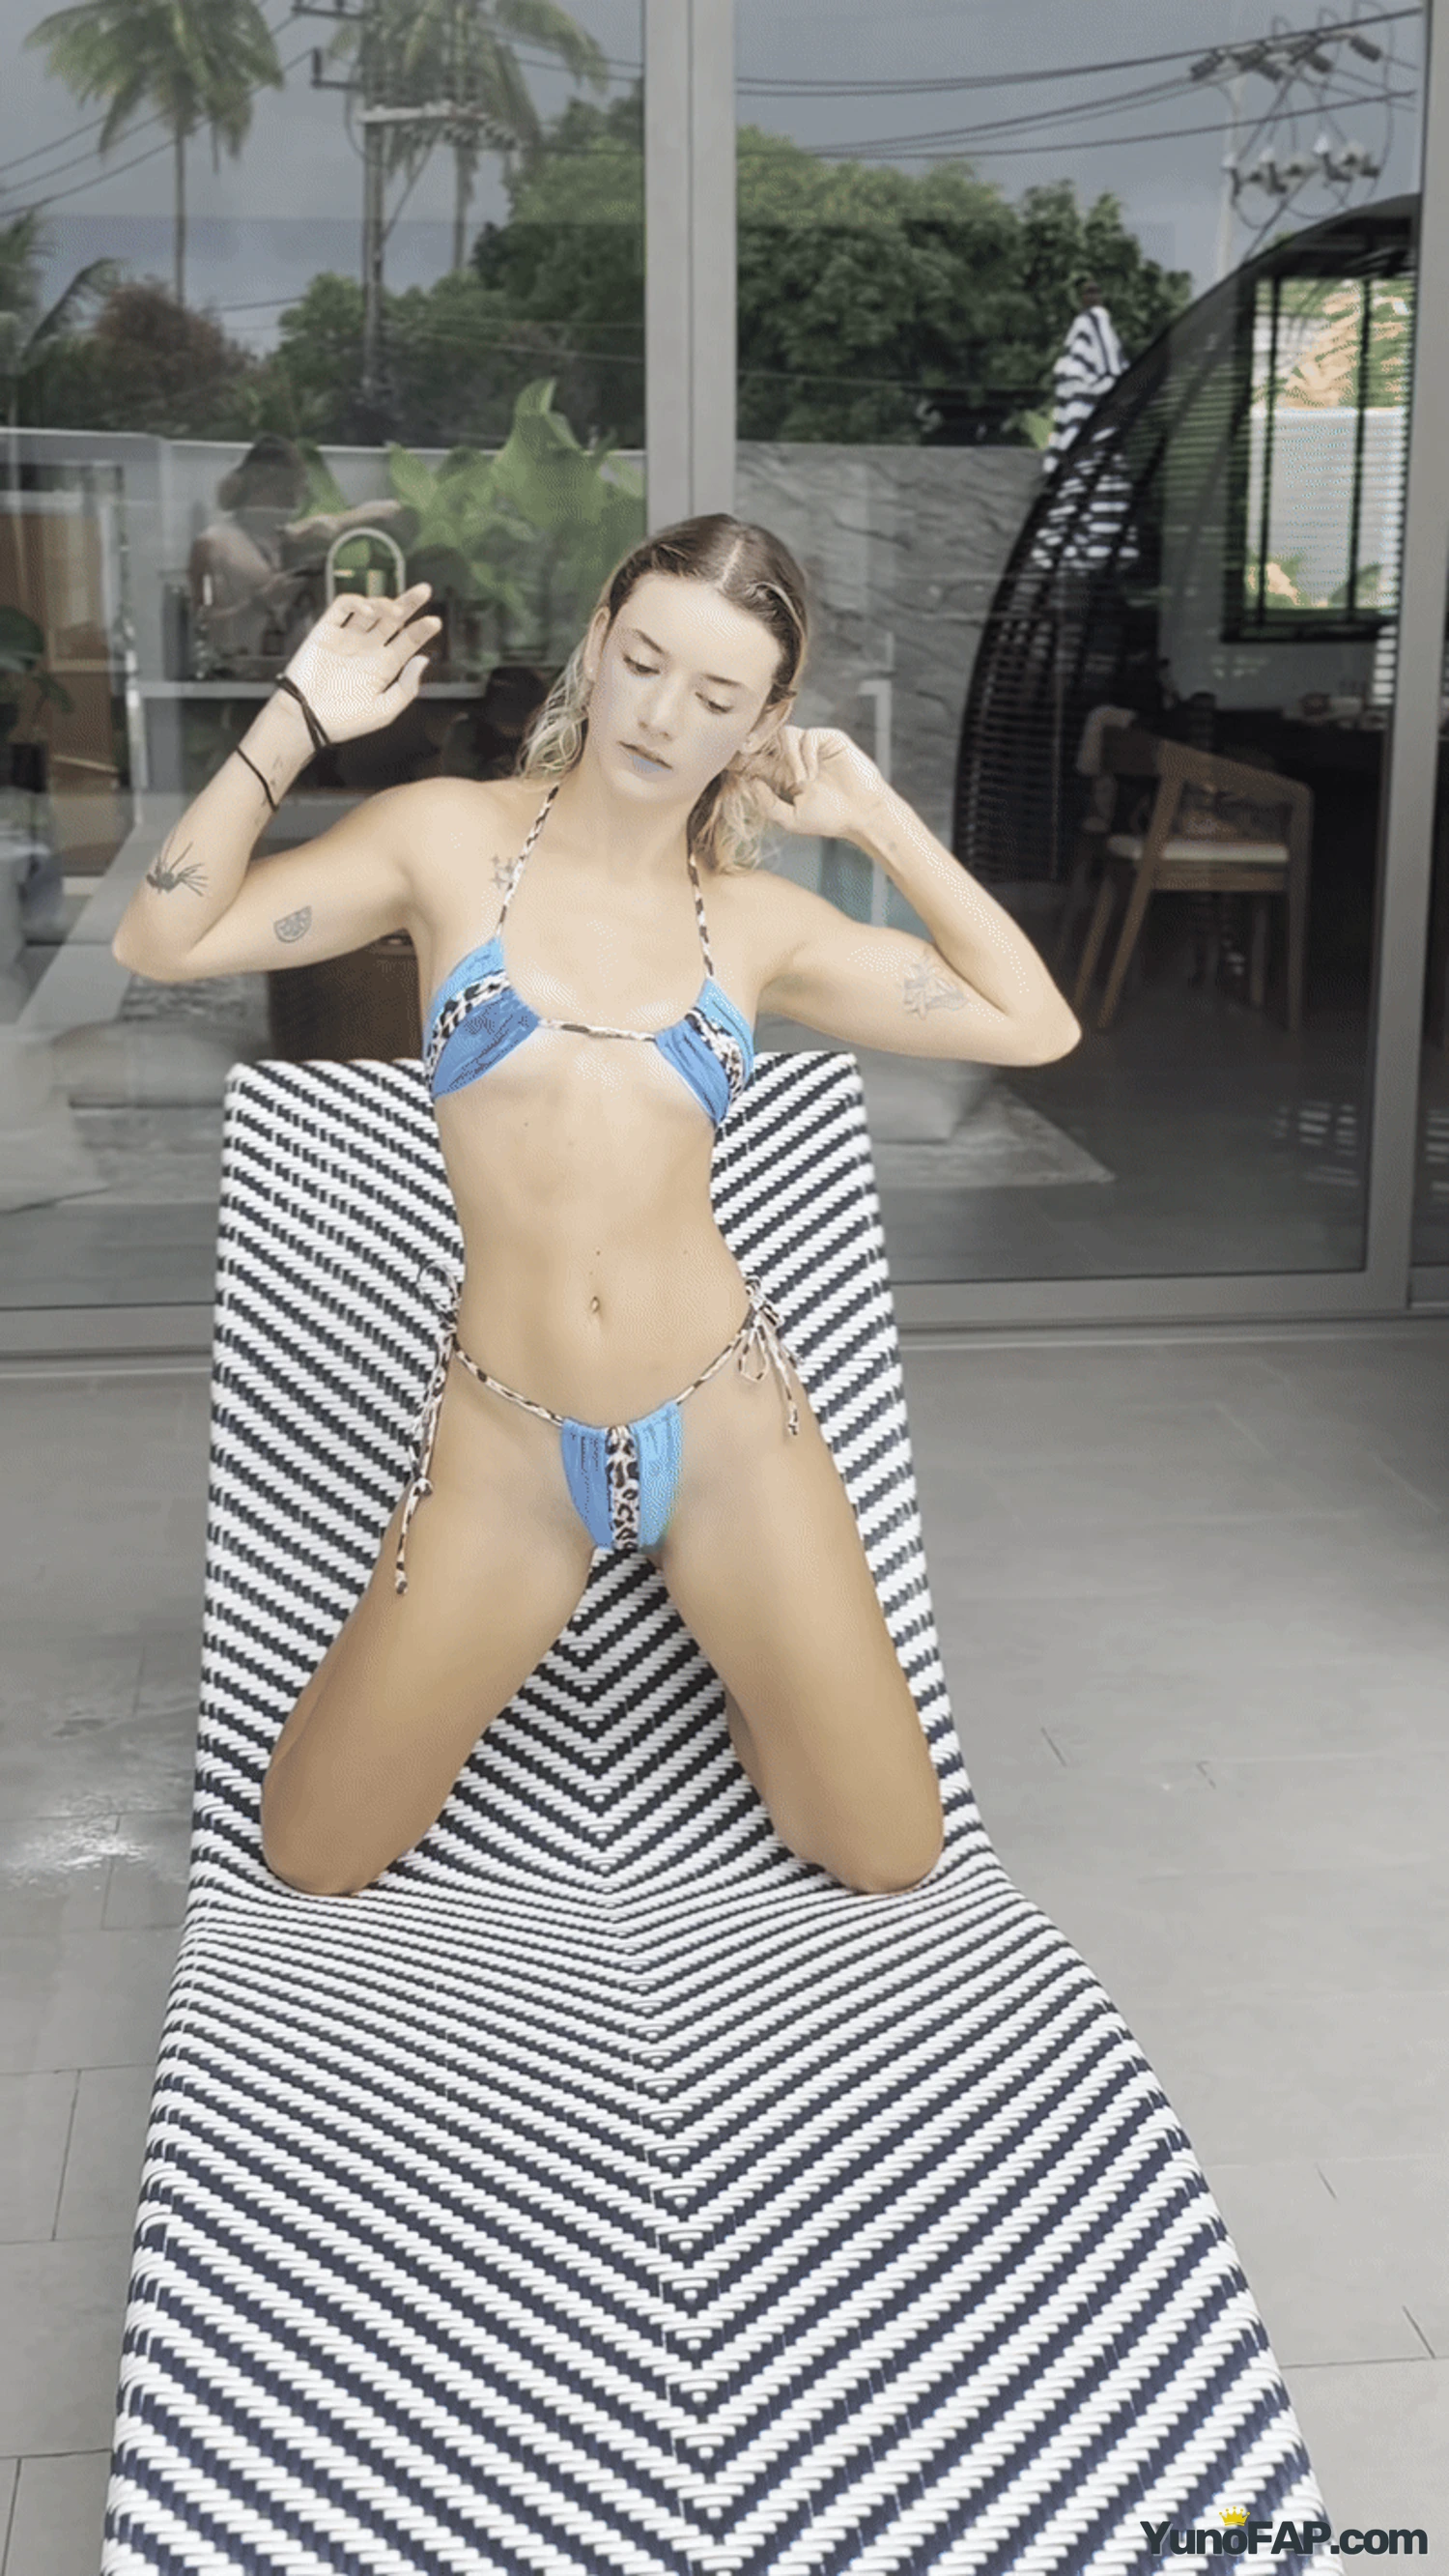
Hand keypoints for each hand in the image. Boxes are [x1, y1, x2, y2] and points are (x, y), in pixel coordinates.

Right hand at [280, 583, 440, 743]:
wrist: (306, 720)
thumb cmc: (343, 721)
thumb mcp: (383, 711)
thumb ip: (406, 688)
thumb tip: (424, 660)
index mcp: (384, 666)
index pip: (407, 641)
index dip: (421, 630)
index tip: (435, 622)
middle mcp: (368, 648)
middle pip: (392, 620)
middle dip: (409, 603)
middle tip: (424, 591)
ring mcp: (348, 638)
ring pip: (370, 610)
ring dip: (384, 603)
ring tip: (395, 611)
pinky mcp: (326, 631)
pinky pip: (342, 608)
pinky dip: (356, 603)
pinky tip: (368, 611)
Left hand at [738, 725, 889, 842]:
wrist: (862, 814)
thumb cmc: (829, 819)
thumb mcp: (790, 818)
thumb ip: (767, 803)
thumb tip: (749, 781)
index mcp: (782, 775)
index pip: (756, 760)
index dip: (742, 758)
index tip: (729, 760)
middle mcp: (794, 757)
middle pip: (767, 739)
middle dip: (755, 742)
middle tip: (746, 749)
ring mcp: (811, 747)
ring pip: (786, 734)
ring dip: (789, 758)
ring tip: (801, 783)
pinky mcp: (828, 739)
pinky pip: (808, 736)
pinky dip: (805, 755)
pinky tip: (813, 775)